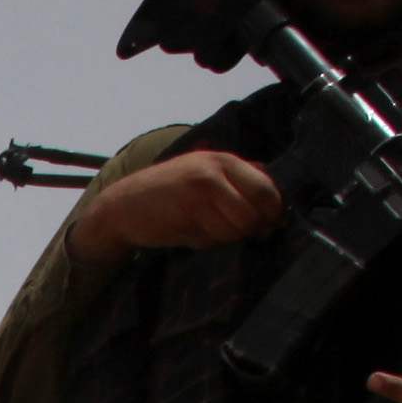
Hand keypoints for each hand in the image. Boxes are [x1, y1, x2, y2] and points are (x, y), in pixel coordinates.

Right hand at [69, 147, 282, 256]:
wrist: (124, 205)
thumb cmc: (170, 193)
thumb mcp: (205, 175)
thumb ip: (238, 183)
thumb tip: (277, 205)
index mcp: (225, 160)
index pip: (268, 189)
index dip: (272, 213)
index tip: (266, 225)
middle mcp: (216, 171)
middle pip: (256, 212)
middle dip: (252, 229)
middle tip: (240, 234)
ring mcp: (201, 191)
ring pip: (237, 228)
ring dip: (228, 237)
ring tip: (208, 230)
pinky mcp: (187, 213)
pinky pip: (214, 238)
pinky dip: (208, 242)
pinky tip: (192, 233)